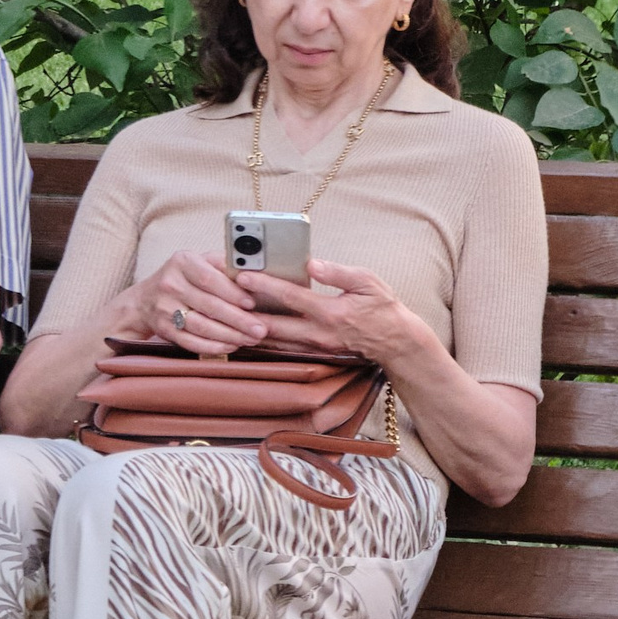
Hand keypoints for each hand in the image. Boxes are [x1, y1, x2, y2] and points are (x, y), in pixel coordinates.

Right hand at [109, 250, 270, 354]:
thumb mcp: (199, 261)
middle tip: (260, 329)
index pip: (210, 278)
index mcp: (182, 262)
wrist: (144, 300)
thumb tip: (256, 274)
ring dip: (230, 335)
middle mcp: (170, 284)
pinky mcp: (164, 329)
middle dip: (238, 319)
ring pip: (201, 326)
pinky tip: (231, 346)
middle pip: (209, 305)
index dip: (232, 292)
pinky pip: (191, 341)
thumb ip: (224, 265)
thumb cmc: (183, 278)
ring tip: (250, 339)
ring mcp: (165, 309)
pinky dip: (213, 346)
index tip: (252, 303)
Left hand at [233, 258, 419, 360]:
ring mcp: (314, 347)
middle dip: (246, 312)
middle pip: (273, 324)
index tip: (243, 276)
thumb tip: (312, 264)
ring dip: (249, 329)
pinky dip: (262, 341)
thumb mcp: (368, 282)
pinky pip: (281, 349)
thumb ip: (339, 273)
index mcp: (331, 312)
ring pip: (273, 341)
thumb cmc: (382, 308)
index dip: (265, 285)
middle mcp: (318, 333)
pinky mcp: (312, 354)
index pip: (291, 297)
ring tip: (226, 315)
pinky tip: (245, 332)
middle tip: (222, 299)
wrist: (395, 342)